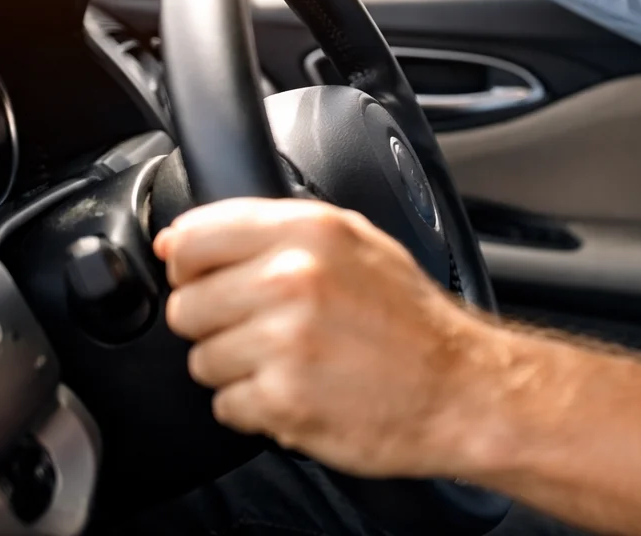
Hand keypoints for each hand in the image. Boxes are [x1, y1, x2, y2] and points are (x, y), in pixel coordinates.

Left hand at [155, 197, 498, 477]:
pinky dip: (257, 408)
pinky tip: (302, 391)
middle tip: (272, 331)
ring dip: (239, 371)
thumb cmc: (411, 322)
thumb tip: (180, 240)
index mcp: (310, 232)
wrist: (460, 389)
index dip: (193, 266)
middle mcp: (294, 279)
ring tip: (295, 363)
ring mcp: (286, 340)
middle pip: (187, 306)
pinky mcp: (282, 398)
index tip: (213, 280)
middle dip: (219, 324)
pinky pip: (225, 406)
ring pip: (201, 360)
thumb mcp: (358, 244)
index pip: (192, 237)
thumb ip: (274, 233)